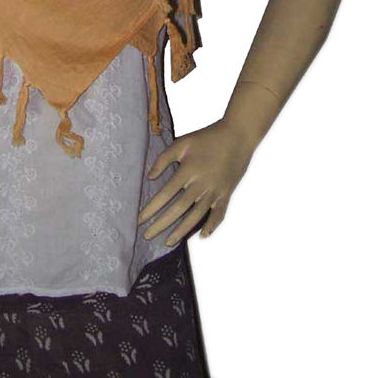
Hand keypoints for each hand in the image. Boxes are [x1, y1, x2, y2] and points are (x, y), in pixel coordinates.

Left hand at [138, 117, 255, 244]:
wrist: (237, 136)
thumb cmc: (207, 138)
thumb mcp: (182, 143)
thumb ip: (164, 159)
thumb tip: (150, 177)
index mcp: (188, 171)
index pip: (165, 195)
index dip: (151, 208)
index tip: (140, 219)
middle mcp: (201, 184)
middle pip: (178, 210)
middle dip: (161, 224)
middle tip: (147, 236)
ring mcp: (215, 191)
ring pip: (196, 216)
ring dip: (181, 231)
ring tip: (168, 241)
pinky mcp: (226, 194)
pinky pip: (218, 215)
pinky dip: (211, 226)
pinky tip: (201, 236)